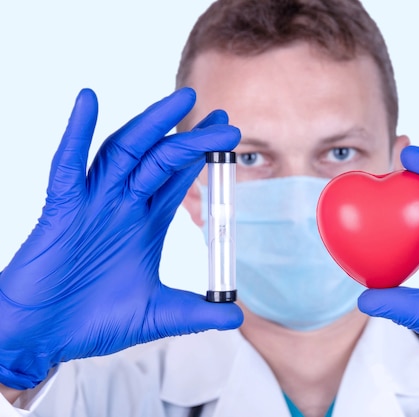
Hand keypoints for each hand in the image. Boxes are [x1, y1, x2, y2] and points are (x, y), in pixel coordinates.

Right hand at [0, 88, 242, 389]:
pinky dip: (76, 133)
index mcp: (145, 222)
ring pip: (124, 152)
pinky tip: (88, 101)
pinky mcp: (61, 208)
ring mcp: (92, 202)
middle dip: (192, 139)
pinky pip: (68, 165)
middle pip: (161, 160)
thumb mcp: (156, 315)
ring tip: (181, 102)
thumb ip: (196, 313)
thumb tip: (236, 318)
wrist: (43, 338)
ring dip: (151, 125)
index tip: (229, 135)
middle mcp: (123, 204)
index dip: (203, 155)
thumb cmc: (91, 322)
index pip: (179, 177)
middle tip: (225, 121)